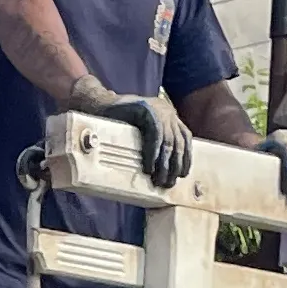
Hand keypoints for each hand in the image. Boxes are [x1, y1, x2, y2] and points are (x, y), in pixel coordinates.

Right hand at [71, 79, 192, 188]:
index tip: (182, 174)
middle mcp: (167, 111)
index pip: (185, 138)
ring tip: (159, 179)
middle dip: (175, 165)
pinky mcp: (146, 109)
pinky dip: (153, 154)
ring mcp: (157, 108)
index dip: (186, 157)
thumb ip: (154, 141)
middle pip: (178, 142)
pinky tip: (149, 167)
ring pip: (168, 141)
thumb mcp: (142, 129)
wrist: (100, 104)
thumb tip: (161, 168)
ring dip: (164, 164)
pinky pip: (154, 135)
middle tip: (168, 183)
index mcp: (169, 115)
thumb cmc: (118, 121)